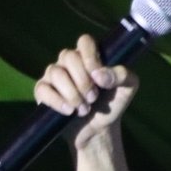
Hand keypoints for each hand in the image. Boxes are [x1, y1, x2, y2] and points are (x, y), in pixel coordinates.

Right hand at [32, 34, 138, 149]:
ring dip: (72, 93)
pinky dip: (57, 101)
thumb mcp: (128, 88)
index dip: (90, 57)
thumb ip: (122, 75)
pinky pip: (42, 89)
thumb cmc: (112, 103)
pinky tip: (69, 111)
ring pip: (56, 73)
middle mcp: (69, 62)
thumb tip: (99, 75)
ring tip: (84, 109)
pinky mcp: (43, 91)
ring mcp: (54, 75)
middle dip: (83, 81)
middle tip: (93, 98)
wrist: (98, 129)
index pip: (85, 41)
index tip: (98, 77)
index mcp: (90, 56)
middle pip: (69, 56)